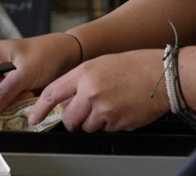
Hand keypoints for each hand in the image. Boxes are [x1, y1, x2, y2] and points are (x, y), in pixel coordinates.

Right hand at [0, 33, 80, 116]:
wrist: (69, 54)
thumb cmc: (46, 53)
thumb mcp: (24, 72)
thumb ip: (4, 91)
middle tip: (6, 104)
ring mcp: (4, 78)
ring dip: (6, 102)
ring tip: (23, 94)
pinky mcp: (15, 87)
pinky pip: (7, 101)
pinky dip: (16, 103)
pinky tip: (28, 95)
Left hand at [30, 49, 169, 131]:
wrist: (160, 75)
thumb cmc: (133, 66)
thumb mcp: (99, 64)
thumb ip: (79, 81)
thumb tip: (65, 101)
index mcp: (84, 74)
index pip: (52, 94)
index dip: (40, 109)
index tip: (34, 117)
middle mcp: (91, 92)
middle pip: (68, 118)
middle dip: (72, 119)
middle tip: (82, 112)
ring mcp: (105, 109)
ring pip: (86, 127)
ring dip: (92, 121)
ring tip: (107, 105)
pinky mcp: (117, 122)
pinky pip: (104, 130)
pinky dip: (108, 124)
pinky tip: (118, 109)